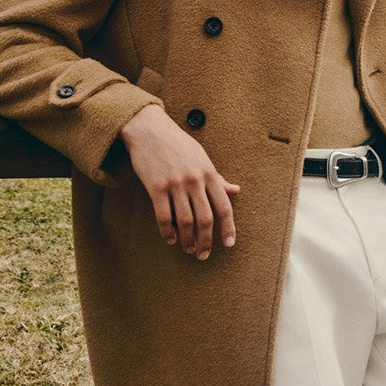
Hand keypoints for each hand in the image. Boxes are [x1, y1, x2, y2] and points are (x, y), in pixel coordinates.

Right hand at [120, 104, 239, 259]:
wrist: (149, 130)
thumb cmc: (178, 145)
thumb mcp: (202, 158)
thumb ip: (217, 178)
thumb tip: (236, 190)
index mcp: (209, 173)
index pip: (223, 206)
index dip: (228, 228)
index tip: (229, 244)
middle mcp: (195, 179)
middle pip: (206, 218)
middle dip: (207, 241)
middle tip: (204, 255)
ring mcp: (175, 183)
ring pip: (186, 221)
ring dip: (188, 240)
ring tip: (188, 249)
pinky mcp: (156, 187)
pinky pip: (164, 216)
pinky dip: (168, 232)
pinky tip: (170, 239)